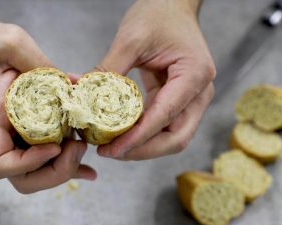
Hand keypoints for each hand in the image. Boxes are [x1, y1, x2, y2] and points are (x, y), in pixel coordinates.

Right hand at [0, 19, 96, 192]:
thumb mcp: (10, 41)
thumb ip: (40, 63)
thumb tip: (75, 85)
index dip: (28, 163)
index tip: (54, 146)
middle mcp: (0, 135)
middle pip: (23, 179)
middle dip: (55, 172)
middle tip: (77, 146)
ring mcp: (11, 136)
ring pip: (35, 174)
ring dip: (63, 170)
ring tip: (83, 147)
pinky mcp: (24, 131)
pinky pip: (42, 159)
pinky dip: (66, 166)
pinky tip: (86, 168)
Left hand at [95, 0, 215, 159]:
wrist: (172, 4)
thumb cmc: (158, 14)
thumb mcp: (131, 39)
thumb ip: (109, 69)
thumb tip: (81, 96)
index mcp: (194, 75)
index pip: (165, 116)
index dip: (138, 138)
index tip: (113, 149)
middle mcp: (199, 93)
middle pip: (176, 138)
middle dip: (142, 150)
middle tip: (110, 152)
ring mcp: (192, 99)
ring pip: (171, 137)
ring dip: (142, 147)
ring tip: (111, 147)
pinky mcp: (179, 100)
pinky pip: (163, 125)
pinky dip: (143, 134)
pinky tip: (120, 135)